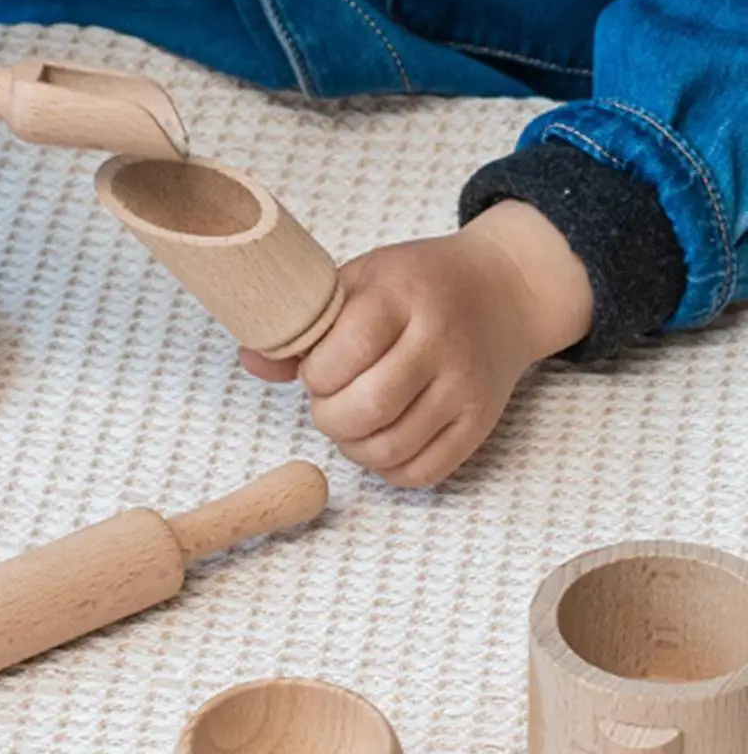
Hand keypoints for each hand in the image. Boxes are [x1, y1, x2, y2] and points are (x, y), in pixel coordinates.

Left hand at [240, 201, 593, 486]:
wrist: (502, 290)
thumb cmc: (415, 285)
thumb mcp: (357, 280)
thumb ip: (304, 323)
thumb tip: (252, 360)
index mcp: (403, 295)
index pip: (346, 352)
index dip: (316, 373)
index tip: (316, 369)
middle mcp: (441, 341)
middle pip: (367, 408)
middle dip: (328, 416)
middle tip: (329, 400)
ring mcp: (465, 386)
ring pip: (391, 449)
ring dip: (353, 446)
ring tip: (351, 420)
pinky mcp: (480, 422)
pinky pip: (423, 472)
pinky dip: (388, 468)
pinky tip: (381, 439)